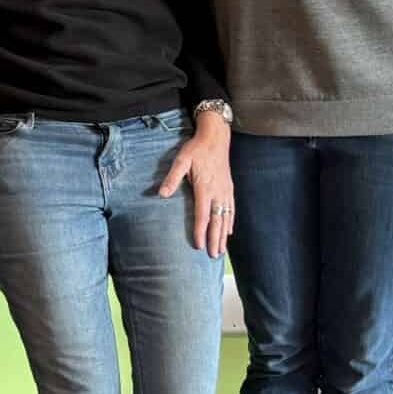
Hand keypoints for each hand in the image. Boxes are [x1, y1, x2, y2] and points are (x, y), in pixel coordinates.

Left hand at [157, 114, 234, 257]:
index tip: (199, 246)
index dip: (201, 232)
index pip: (202, 215)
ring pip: (226, 218)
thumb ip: (172, 178)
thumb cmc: (196, 149)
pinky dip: (230, 222)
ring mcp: (226, 191)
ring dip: (224, 235)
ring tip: (221, 250)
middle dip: (215, 240)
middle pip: (217, 221)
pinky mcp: (229, 188)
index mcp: (205, 188)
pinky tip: (229, 231)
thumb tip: (161, 194)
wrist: (216, 137)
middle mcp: (218, 192)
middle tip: (213, 256)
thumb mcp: (181, 160)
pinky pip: (231, 210)